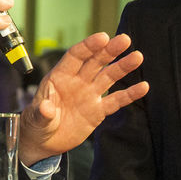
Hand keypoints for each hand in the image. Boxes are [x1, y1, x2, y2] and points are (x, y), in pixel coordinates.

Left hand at [16, 32, 147, 162]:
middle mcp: (77, 82)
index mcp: (60, 77)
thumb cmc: (36, 123)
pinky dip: (129, 94)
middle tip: (124, 40)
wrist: (44, 142)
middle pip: (95, 62)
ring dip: (123, 67)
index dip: (89, 46)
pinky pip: (116, 101)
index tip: (103, 37)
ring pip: (108, 77)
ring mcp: (89, 95)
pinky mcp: (98, 111)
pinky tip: (143, 86)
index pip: (76, 56)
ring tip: (137, 57)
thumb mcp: (36, 118)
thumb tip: (46, 107)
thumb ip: (42, 112)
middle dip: (109, 50)